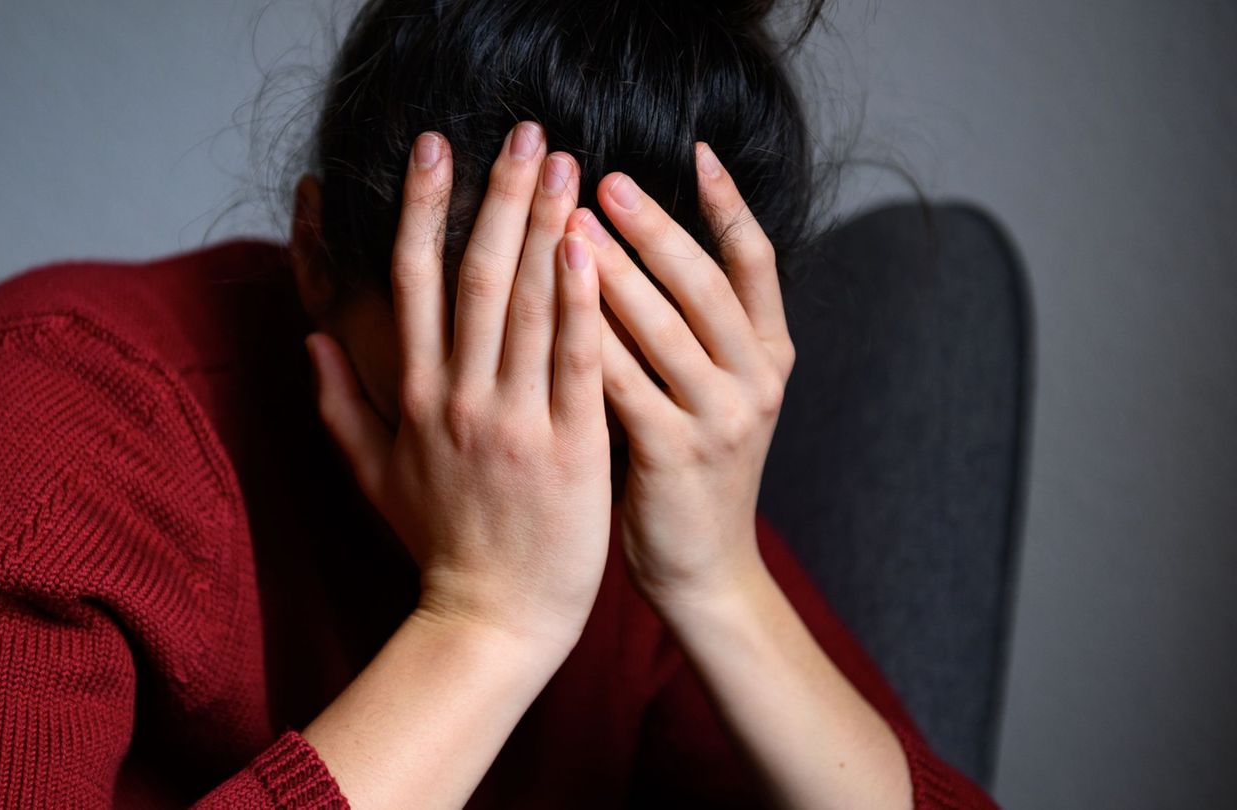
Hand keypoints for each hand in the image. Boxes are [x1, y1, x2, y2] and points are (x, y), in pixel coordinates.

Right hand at [305, 122, 610, 650]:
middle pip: (474, 277)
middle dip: (496, 196)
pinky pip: (573, 364)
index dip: (426, 209)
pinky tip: (589, 249)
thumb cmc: (438, 545)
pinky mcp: (568, 449)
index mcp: (415, 397)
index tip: (437, 148)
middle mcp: (459, 397)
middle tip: (521, 130)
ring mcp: (513, 421)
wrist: (490, 620)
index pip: (415, 283)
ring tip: (563, 163)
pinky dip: (578, 304)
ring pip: (524, 308)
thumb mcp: (372, 476)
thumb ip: (339, 405)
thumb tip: (309, 339)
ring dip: (541, 228)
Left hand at [569, 141, 794, 608]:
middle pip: (706, 283)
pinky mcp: (677, 454)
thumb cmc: (689, 472)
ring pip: (665, 326)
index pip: (757, 262)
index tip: (698, 150)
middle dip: (654, 226)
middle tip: (603, 178)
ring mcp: (723, 419)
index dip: (730, 204)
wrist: (702, 570)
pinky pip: (625, 382)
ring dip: (614, 270)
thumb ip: (692, 330)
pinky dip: (588, 338)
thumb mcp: (714, 394)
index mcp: (771, 357)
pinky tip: (550, 305)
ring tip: (569, 222)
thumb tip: (639, 245)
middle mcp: (758, 380)